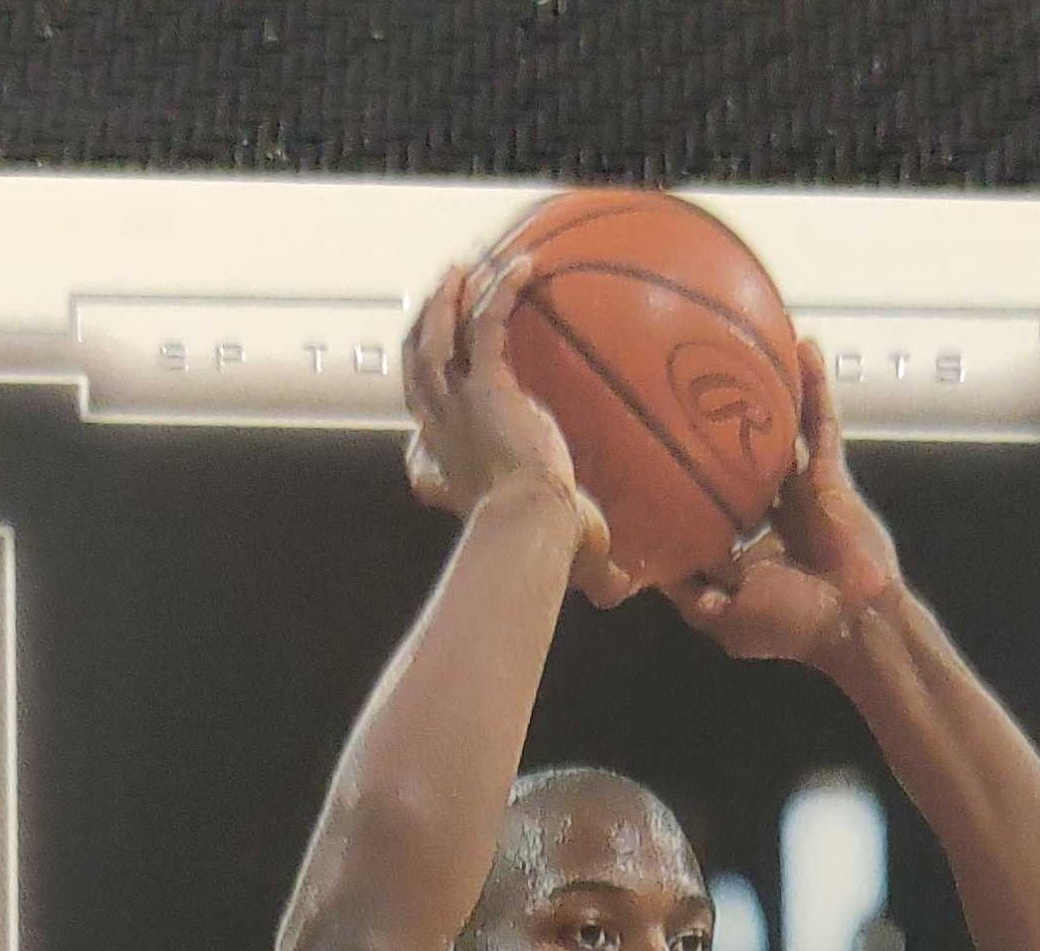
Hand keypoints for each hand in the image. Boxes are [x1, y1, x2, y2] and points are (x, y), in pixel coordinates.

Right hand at [401, 261, 634, 607]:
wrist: (532, 528)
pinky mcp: (485, 385)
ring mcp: (456, 404)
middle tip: (442, 295)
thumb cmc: (545, 550)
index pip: (421, 424)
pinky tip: (524, 266)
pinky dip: (500, 291)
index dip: (425, 400)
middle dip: (424, 326)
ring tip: (463, 269)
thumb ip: (594, 568)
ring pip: (435, 334)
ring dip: (446, 298)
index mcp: (443, 466)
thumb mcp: (566, 551)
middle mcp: (439, 431)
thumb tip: (624, 594)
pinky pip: (486, 323)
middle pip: (416, 363)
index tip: (438, 384)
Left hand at [669, 341, 900, 667]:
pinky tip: (805, 348)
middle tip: (691, 379)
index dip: (686, 477)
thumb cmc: (790, 624)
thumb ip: (687, 592)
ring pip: (781, 429)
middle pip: (741, 454)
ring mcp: (802, 489)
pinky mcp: (830, 475)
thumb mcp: (721, 617)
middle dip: (722, 422)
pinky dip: (815, 387)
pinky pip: (820, 422)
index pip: (709, 502)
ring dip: (770, 389)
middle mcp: (770, 509)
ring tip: (747, 342)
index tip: (650, 446)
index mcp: (744, 545)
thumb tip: (644, 569)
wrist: (853, 622)